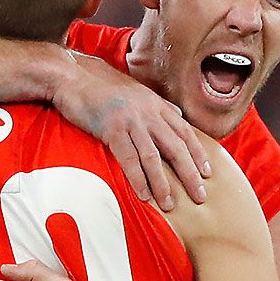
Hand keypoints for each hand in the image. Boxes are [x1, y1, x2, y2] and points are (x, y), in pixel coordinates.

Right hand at [53, 52, 209, 209]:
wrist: (73, 76)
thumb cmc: (101, 88)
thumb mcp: (135, 93)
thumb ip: (157, 106)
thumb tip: (177, 116)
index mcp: (156, 105)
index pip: (185, 132)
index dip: (198, 154)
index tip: (207, 173)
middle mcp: (148, 113)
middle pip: (176, 147)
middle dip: (189, 175)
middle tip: (199, 196)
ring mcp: (131, 120)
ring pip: (154, 157)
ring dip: (163, 184)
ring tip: (169, 204)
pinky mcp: (112, 129)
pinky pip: (129, 159)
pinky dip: (138, 179)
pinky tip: (143, 194)